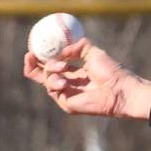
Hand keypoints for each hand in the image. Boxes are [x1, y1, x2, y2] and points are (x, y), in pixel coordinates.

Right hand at [23, 37, 150, 120]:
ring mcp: (66, 95)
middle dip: (31, 65)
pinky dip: (55, 82)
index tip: (33, 46)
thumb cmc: (111, 71)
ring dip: (50, 70)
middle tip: (30, 55)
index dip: (39, 56)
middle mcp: (67, 84)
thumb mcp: (93, 52)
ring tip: (63, 67)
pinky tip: (65, 79)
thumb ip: (77, 46)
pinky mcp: (67, 104)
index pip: (50, 65)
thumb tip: (61, 49)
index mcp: (73, 72)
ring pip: (45, 81)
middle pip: (40, 76)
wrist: (121, 89)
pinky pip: (52, 91)